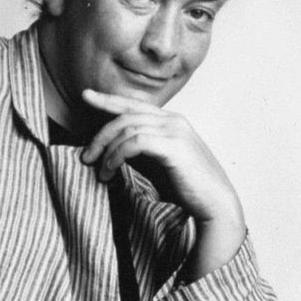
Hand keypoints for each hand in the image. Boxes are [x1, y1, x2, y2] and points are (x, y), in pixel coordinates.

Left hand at [79, 89, 245, 279]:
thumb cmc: (186, 187)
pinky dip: (118, 155)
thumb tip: (111, 147)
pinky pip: (136, 142)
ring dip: (107, 151)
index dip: (108, 99)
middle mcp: (173, 120)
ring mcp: (175, 131)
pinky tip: (112, 170)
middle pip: (125, 116)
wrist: (214, 204)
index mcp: (170, 121)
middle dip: (100, 135)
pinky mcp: (174, 147)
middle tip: (86, 156)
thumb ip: (138, 151)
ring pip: (128, 129)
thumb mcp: (156, 164)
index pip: (133, 104)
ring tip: (101, 172)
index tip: (86, 96)